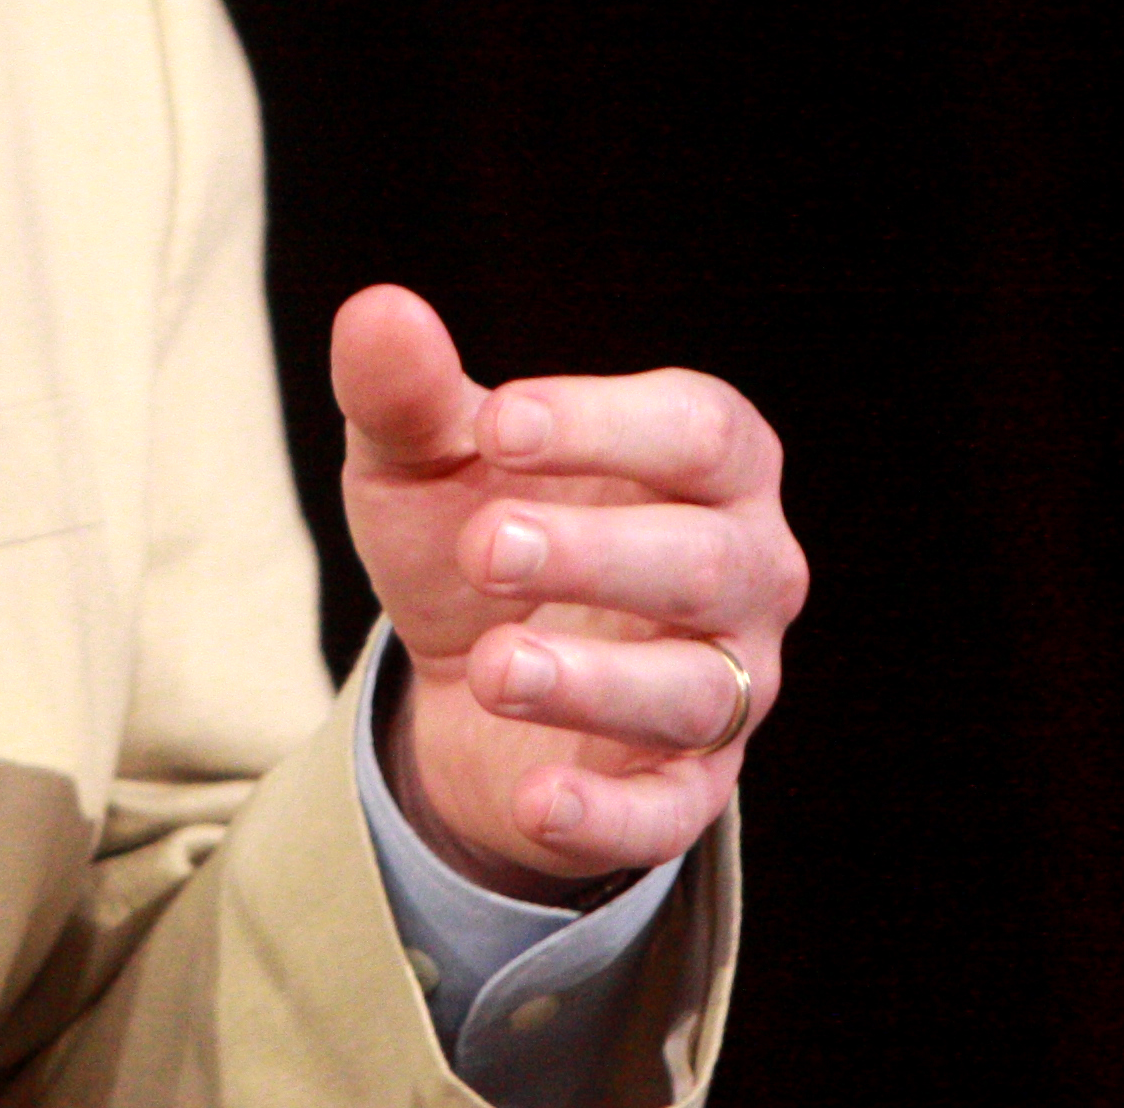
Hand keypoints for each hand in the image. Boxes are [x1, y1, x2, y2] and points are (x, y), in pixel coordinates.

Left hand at [331, 285, 800, 897]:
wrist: (468, 679)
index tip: (499, 427)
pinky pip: (671, 812)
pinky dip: (610, 812)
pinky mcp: (686, 791)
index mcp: (709, 463)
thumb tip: (378, 310)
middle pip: (708, 560)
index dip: (606, 425)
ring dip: (594, 681)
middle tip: (484, 547)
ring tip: (492, 667)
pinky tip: (539, 799)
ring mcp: (728, 688)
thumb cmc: (478, 528)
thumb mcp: (427, 459)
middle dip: (597, 553)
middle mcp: (746, 571)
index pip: (699, 430)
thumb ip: (408, 391)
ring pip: (696, 689)